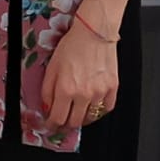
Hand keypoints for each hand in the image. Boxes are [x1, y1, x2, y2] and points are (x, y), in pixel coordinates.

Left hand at [43, 19, 118, 133]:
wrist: (94, 34)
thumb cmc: (72, 47)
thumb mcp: (52, 67)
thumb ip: (48, 90)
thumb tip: (47, 106)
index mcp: (66, 89)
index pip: (58, 117)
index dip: (52, 125)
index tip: (50, 126)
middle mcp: (84, 94)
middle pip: (74, 122)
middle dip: (66, 125)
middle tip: (62, 123)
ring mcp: (100, 93)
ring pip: (91, 118)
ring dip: (82, 119)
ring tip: (76, 115)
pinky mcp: (112, 89)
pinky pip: (106, 109)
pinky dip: (98, 111)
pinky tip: (92, 107)